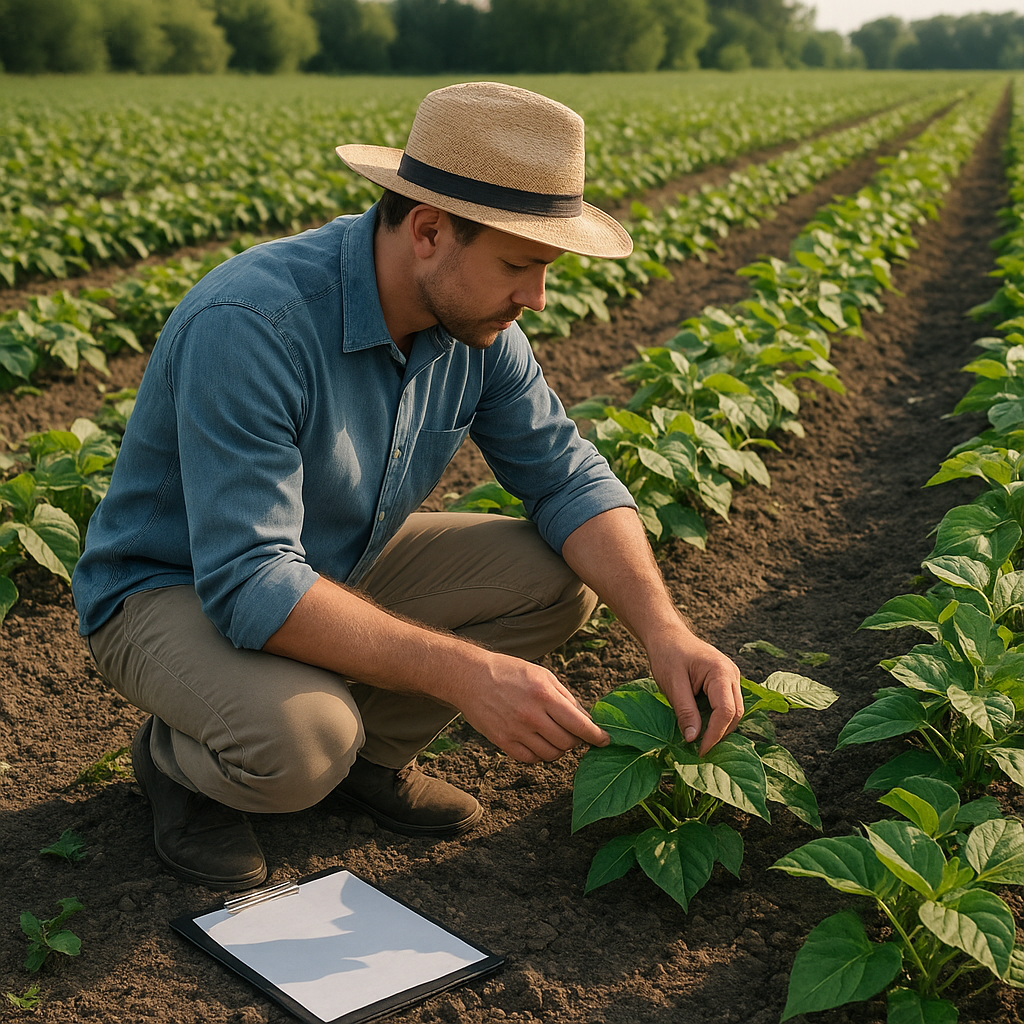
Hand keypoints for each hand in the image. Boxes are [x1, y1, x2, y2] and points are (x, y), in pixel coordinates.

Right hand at [451, 653, 609, 763]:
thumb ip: (566, 698)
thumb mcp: (542, 676)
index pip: (580, 724)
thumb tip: (587, 720)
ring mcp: (516, 730)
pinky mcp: (503, 742)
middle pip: (568, 743)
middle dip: (576, 740)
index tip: (606, 741)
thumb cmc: (510, 672)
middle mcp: (532, 715)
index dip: (597, 736)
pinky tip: (537, 741)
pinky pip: (531, 759)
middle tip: (573, 733)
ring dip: (559, 749)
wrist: (471, 677)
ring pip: (551, 754)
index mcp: (544, 695)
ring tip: (554, 736)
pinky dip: (539, 754)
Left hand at [648, 632, 742, 755]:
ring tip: (701, 742)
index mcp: (720, 672)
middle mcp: (732, 674)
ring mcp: (731, 678)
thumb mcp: (672, 684)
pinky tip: (704, 728)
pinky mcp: (725, 682)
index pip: (726, 711)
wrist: (666, 635)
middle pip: (736, 713)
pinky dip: (718, 719)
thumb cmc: (667, 654)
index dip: (714, 735)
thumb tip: (693, 739)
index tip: (699, 750)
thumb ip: (685, 711)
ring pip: (735, 711)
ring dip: (720, 728)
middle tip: (700, 750)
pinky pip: (728, 705)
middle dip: (720, 734)